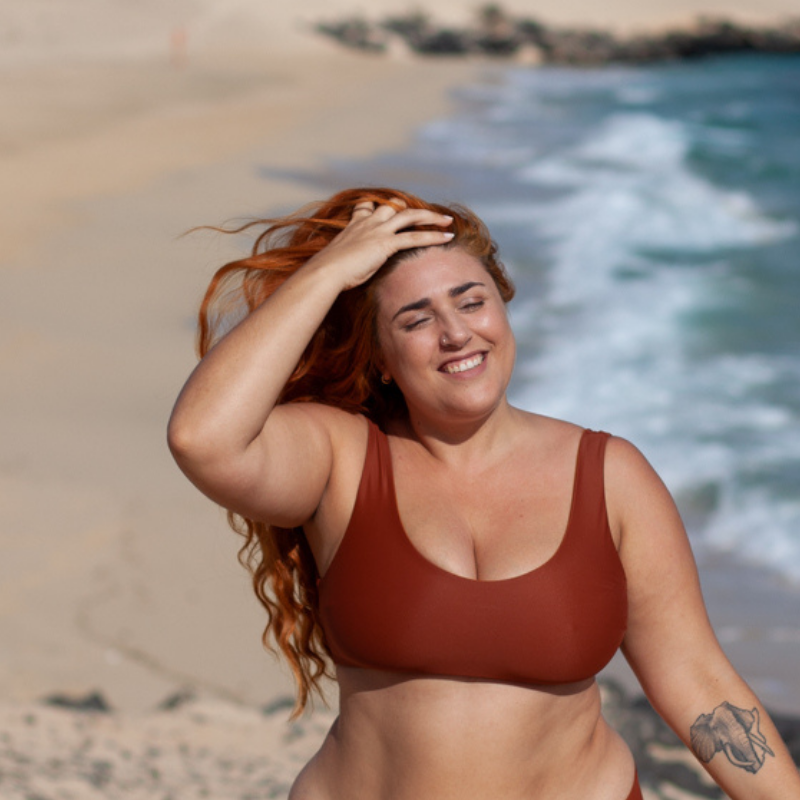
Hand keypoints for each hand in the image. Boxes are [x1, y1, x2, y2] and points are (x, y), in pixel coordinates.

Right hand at [305, 200, 453, 289]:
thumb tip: (340, 274)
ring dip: (431, 217)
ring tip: (447, 220)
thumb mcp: (335, 262)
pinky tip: (448, 237)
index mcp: (354, 226)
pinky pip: (415, 236)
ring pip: (410, 216)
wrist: (325, 272)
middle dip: (412, 209)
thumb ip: (344, 261)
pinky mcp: (385, 243)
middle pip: (394, 206)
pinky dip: (434, 236)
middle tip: (429, 214)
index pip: (367, 206)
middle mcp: (368, 223)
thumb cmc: (326, 273)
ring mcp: (378, 231)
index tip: (389, 209)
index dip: (379, 206)